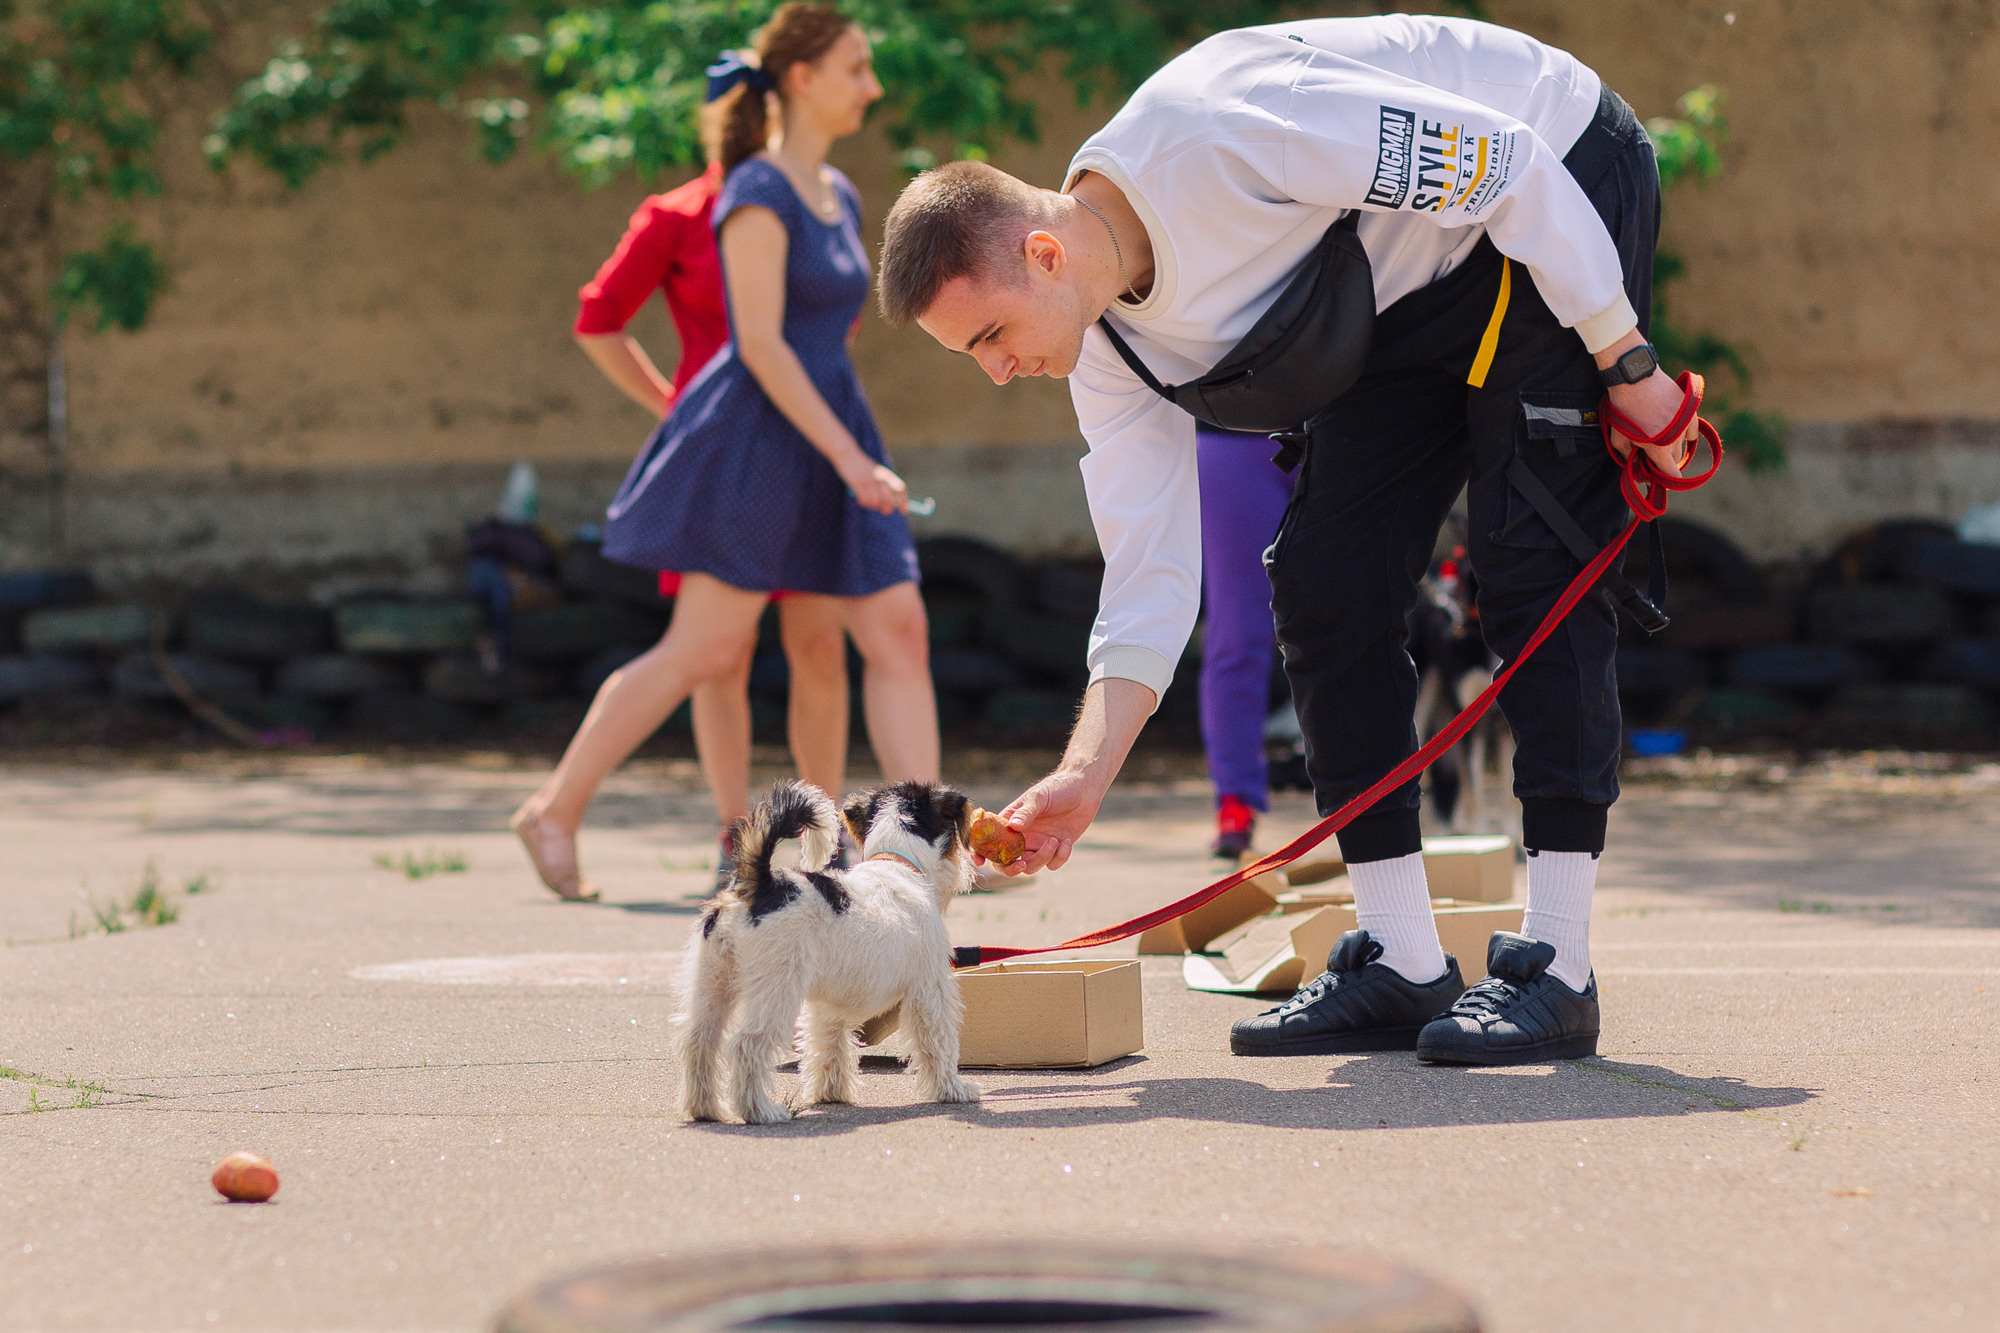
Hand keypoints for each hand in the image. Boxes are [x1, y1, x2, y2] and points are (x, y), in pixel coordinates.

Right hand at [836, 452, 908, 514]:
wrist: (849, 454)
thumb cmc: (862, 467)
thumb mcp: (877, 473)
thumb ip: (885, 485)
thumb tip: (892, 504)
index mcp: (887, 474)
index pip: (900, 489)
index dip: (904, 502)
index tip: (904, 512)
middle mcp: (880, 477)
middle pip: (889, 499)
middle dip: (887, 508)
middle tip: (883, 511)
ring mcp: (869, 480)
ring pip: (876, 502)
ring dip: (872, 506)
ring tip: (868, 502)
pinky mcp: (858, 483)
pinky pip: (865, 499)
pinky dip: (863, 502)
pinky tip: (860, 500)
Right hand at [987, 767, 1106, 874]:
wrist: (1084, 789)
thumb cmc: (1057, 788)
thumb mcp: (1040, 797)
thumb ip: (1027, 812)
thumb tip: (1014, 827)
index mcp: (1010, 822)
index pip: (988, 839)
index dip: (979, 852)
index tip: (979, 861)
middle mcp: (1021, 836)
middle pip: (1005, 862)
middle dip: (1010, 868)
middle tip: (1021, 864)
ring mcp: (1038, 845)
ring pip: (1030, 867)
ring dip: (1042, 858)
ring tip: (1055, 840)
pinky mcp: (1055, 850)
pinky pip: (1052, 865)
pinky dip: (1059, 857)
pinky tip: (1067, 841)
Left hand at [1603, 369, 1696, 475]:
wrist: (1634, 379)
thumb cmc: (1623, 410)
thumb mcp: (1618, 438)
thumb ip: (1629, 459)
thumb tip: (1640, 472)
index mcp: (1660, 449)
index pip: (1673, 476)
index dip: (1666, 480)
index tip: (1658, 478)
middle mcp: (1677, 439)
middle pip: (1675, 460)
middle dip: (1663, 460)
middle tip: (1649, 451)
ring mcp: (1687, 424)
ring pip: (1683, 445)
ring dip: (1672, 445)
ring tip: (1657, 434)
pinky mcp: (1691, 411)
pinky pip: (1692, 432)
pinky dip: (1684, 433)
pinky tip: (1671, 428)